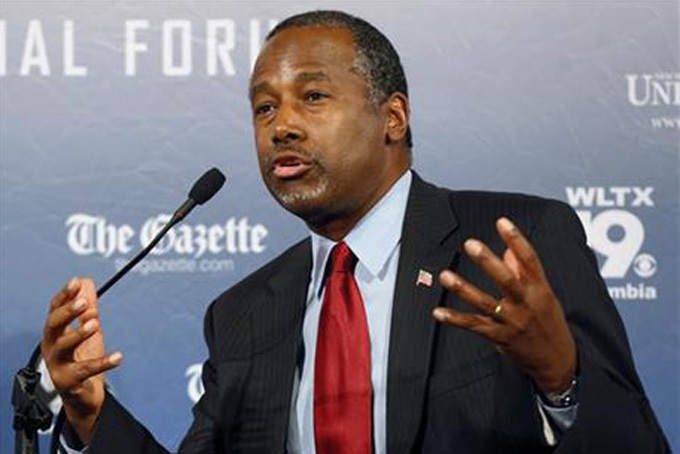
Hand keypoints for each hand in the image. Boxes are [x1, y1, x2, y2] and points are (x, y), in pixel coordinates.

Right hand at [41, 277, 122, 442]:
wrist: (82, 397)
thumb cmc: (81, 361)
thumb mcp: (86, 331)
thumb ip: (87, 309)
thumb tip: (87, 282)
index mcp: (55, 334)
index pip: (54, 310)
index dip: (64, 296)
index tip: (76, 282)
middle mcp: (52, 348)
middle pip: (53, 326)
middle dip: (67, 312)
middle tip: (84, 302)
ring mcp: (58, 366)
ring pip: (62, 348)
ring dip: (79, 334)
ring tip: (95, 323)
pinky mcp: (69, 382)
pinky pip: (85, 371)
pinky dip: (102, 362)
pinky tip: (118, 356)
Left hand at [433, 217, 576, 392]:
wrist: (557, 362)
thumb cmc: (548, 322)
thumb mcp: (544, 295)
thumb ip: (525, 272)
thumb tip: (508, 250)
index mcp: (540, 289)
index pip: (530, 260)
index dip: (516, 239)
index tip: (502, 222)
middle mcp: (526, 304)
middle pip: (507, 280)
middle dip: (488, 262)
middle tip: (471, 244)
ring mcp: (512, 321)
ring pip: (485, 303)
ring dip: (463, 289)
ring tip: (445, 275)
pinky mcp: (499, 337)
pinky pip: (473, 326)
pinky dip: (455, 319)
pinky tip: (438, 311)